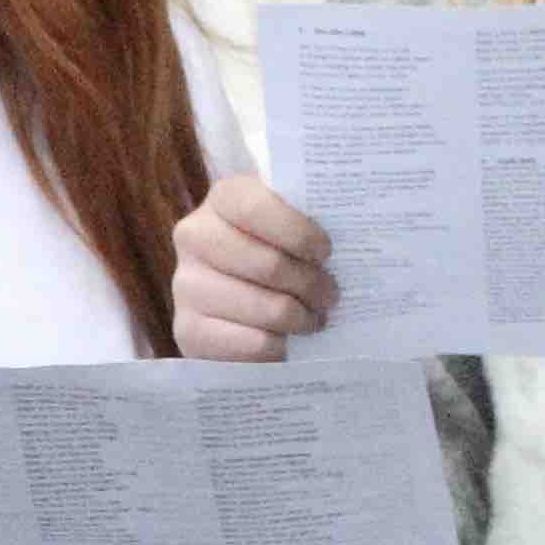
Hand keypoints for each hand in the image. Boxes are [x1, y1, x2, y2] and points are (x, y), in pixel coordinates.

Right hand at [174, 175, 334, 360]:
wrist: (237, 287)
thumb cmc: (279, 246)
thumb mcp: (291, 219)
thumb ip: (312, 215)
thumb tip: (359, 224)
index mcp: (223, 198)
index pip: (256, 208)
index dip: (298, 233)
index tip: (326, 252)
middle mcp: (194, 236)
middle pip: (267, 265)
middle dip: (310, 284)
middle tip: (330, 294)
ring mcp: (185, 284)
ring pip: (263, 309)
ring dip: (300, 318)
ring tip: (313, 318)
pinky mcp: (187, 329)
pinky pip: (248, 344)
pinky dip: (277, 347)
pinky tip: (286, 340)